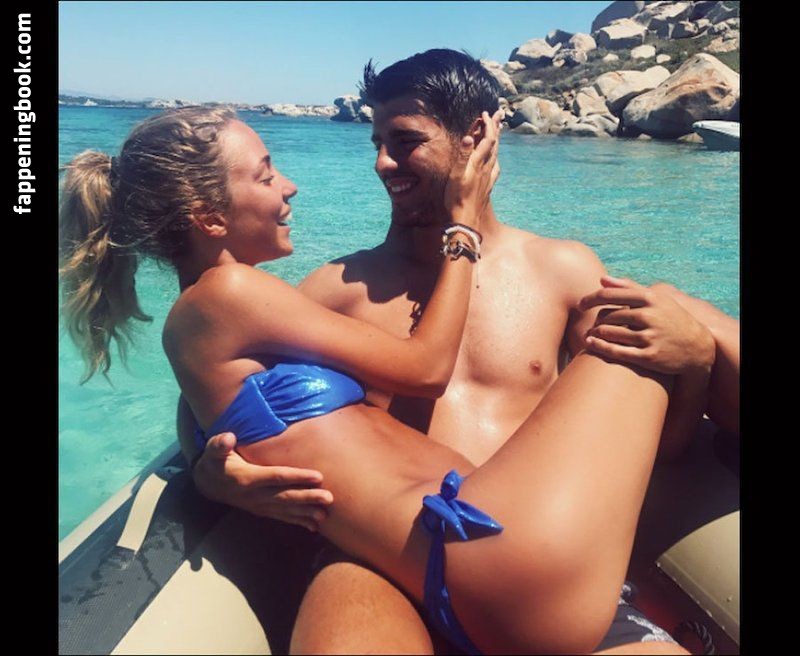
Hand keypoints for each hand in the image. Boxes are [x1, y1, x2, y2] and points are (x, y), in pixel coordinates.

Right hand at [193, 432, 333, 531]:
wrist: (207, 483)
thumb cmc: (215, 461)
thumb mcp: (213, 450)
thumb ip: (220, 444)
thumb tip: (228, 438)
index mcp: (247, 478)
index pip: (277, 477)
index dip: (297, 476)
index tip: (318, 476)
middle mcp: (254, 495)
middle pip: (285, 497)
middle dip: (308, 498)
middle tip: (329, 498)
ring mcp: (258, 505)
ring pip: (286, 510)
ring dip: (306, 513)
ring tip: (325, 516)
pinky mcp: (261, 510)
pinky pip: (282, 517)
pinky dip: (298, 522)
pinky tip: (314, 526)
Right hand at [444, 109, 503, 229]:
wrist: (465, 220)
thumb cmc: (456, 199)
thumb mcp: (456, 176)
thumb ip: (463, 156)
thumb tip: (468, 137)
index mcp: (477, 163)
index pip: (486, 139)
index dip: (487, 125)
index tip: (485, 113)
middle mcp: (485, 168)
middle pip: (494, 144)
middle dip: (496, 128)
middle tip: (500, 114)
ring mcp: (487, 177)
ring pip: (496, 154)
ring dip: (497, 140)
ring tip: (498, 131)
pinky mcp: (487, 186)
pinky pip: (495, 167)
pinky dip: (495, 158)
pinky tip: (495, 161)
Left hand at [578, 275, 715, 374]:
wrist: (697, 347)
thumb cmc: (670, 318)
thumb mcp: (656, 299)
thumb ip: (629, 287)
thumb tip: (602, 279)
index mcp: (649, 298)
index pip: (610, 294)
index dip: (590, 299)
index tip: (580, 304)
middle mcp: (649, 316)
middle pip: (607, 315)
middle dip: (595, 320)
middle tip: (591, 325)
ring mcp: (649, 336)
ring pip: (609, 333)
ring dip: (595, 334)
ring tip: (590, 335)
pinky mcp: (648, 356)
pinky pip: (616, 351)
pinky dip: (599, 347)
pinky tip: (590, 344)